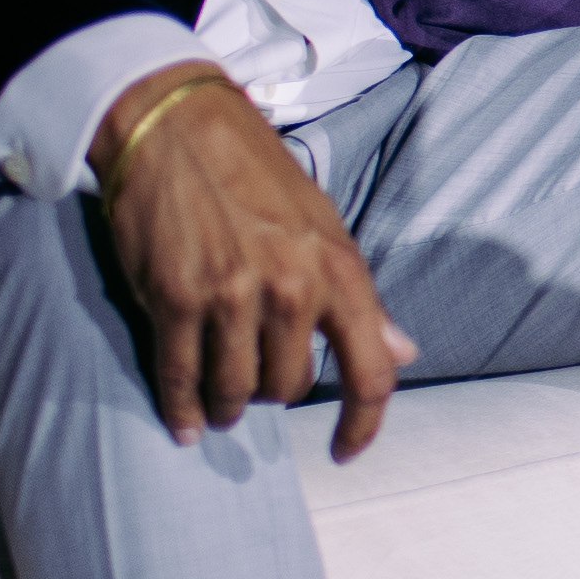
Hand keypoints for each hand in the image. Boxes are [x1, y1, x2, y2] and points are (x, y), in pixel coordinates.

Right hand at [85, 66, 418, 458]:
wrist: (178, 127)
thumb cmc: (256, 174)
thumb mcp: (326, 228)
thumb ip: (362, 299)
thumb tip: (403, 351)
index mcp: (340, 272)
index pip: (372, 372)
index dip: (363, 424)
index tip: (345, 451)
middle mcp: (292, 290)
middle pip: (290, 387)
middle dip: (273, 392)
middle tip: (255, 381)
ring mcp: (232, 298)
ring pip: (236, 391)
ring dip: (227, 406)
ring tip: (219, 406)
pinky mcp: (175, 300)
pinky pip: (180, 378)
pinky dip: (180, 408)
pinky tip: (183, 421)